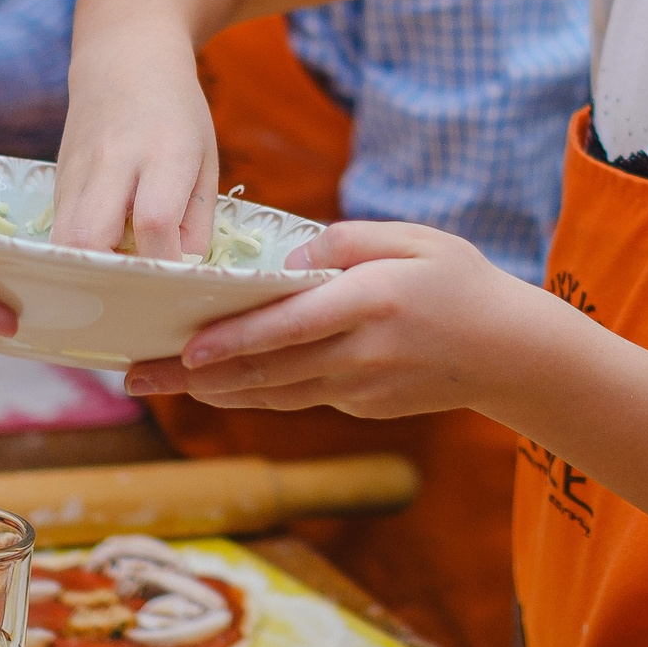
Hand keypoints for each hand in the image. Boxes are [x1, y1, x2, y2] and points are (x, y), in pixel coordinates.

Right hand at [54, 21, 220, 259]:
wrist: (124, 58)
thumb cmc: (177, 113)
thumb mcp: (205, 157)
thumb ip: (197, 218)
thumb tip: (180, 271)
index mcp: (165, 151)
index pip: (154, 220)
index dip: (163, 261)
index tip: (175, 278)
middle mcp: (114, 160)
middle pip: (88, 237)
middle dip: (106, 278)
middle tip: (133, 293)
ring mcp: (78, 170)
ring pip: (62, 240)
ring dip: (86, 271)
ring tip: (115, 279)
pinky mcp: (57, 178)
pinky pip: (58, 230)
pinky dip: (75, 254)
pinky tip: (98, 256)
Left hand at [121, 222, 553, 418]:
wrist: (510, 353)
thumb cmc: (459, 281)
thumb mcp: (413, 239)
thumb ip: (347, 242)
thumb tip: (289, 261)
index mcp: (371, 302)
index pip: (288, 326)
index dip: (233, 342)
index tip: (184, 350)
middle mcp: (359, 353)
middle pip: (264, 371)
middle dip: (195, 376)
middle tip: (137, 377)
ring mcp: (360, 389)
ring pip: (273, 393)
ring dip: (214, 391)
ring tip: (161, 384)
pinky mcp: (361, 407)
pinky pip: (299, 397)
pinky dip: (256, 391)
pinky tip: (218, 383)